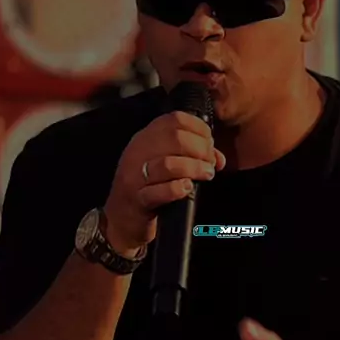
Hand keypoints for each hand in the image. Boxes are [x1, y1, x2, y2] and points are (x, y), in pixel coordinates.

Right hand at [104, 110, 225, 253]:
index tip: (210, 143)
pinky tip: (188, 188)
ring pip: (169, 164)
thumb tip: (218, 158)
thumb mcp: (166, 167)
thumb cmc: (148, 189)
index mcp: (145, 138)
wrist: (121, 220)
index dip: (199, 129)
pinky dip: (178, 188)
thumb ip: (191, 156)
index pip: (175, 119)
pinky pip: (159, 191)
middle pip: (175, 138)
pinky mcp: (138, 199)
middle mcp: (137, 152)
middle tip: (209, 163)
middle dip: (201, 149)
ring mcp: (135, 176)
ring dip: (195, 168)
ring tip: (206, 174)